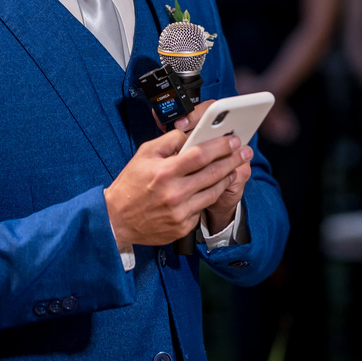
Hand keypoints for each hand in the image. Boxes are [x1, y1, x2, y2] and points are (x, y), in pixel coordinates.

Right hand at [104, 123, 251, 247]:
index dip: (221, 146)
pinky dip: (209, 196)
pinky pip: (202, 208)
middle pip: (213, 173)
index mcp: (164, 172)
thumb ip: (169, 141)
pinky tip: (214, 187)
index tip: (233, 141)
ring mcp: (179, 212)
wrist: (116, 220)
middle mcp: (174, 193)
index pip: (200, 155)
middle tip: (245, 152)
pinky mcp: (182, 227)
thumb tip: (191, 134)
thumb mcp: (144, 154)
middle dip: (232, 160)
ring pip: (213, 192)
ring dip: (227, 178)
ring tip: (234, 168)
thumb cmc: (130, 184)